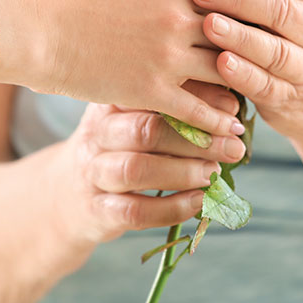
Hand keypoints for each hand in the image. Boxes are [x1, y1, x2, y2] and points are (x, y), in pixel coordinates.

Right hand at [0, 0, 246, 137]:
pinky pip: (199, 109)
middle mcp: (179, 18)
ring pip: (225, 76)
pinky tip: (230, 135)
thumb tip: (185, 0)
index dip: (246, 27)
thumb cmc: (77, 8)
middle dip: (254, 60)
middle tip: (270, 79)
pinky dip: (219, 124)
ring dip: (245, 95)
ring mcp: (168, 54)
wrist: (41, 32)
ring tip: (256, 112)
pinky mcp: (153, 87)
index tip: (260, 42)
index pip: (229, 8)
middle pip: (235, 40)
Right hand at [52, 97, 245, 247]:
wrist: (69, 194)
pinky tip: (199, 202)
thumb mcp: (137, 118)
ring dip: (183, 172)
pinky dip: (171, 208)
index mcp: (111, 101)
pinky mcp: (97, 210)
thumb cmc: (120, 147)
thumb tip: (231, 101)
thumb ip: (175, 106)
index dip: (197, 98)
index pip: (154, 91)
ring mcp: (93, 172)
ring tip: (215, 174)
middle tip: (233, 146)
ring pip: (136, 169)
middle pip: (145, 130)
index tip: (232, 107)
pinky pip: (134, 211)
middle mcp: (97, 133)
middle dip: (197, 139)